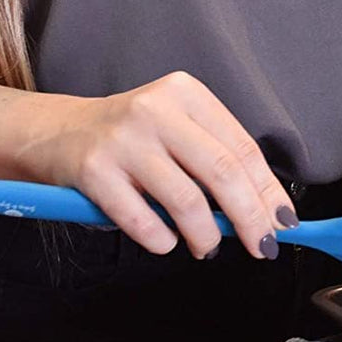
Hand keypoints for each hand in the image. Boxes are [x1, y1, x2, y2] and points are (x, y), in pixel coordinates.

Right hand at [26, 70, 293, 259]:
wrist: (57, 132)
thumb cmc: (132, 136)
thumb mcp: (175, 127)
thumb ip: (213, 157)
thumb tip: (263, 209)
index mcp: (186, 94)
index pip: (242, 147)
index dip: (268, 189)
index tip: (284, 221)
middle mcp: (157, 109)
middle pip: (222, 172)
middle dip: (249, 217)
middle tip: (261, 246)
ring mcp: (124, 139)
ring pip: (186, 199)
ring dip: (206, 235)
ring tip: (207, 247)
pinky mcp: (93, 170)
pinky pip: (141, 219)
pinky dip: (161, 239)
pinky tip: (165, 242)